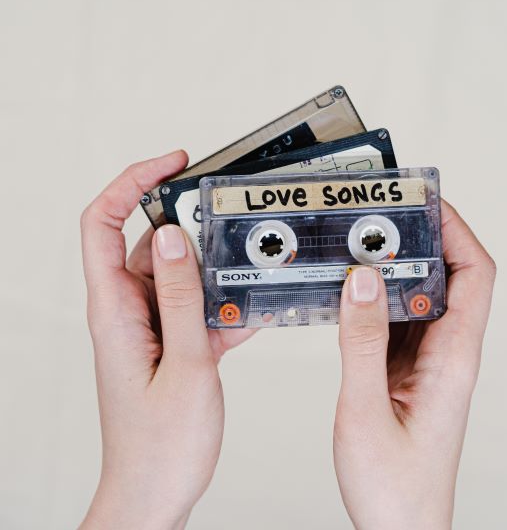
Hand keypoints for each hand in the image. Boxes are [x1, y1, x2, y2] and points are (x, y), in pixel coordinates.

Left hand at [79, 151, 254, 529]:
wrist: (155, 494)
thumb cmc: (160, 445)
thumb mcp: (184, 363)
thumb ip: (179, 296)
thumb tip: (171, 236)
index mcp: (114, 311)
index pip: (102, 222)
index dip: (132, 183)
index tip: (172, 164)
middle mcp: (128, 312)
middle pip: (148, 243)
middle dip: (189, 224)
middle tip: (228, 217)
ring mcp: (150, 327)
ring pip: (179, 275)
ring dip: (215, 272)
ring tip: (248, 274)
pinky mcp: (171, 342)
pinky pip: (196, 306)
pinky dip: (224, 304)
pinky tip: (251, 313)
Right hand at [333, 201, 495, 529]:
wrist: (400, 529)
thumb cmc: (395, 487)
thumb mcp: (366, 408)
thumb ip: (362, 341)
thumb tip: (362, 279)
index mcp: (453, 360)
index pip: (475, 276)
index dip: (457, 231)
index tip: (426, 203)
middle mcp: (446, 354)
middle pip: (448, 277)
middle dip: (420, 239)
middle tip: (382, 217)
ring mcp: (427, 362)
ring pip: (419, 297)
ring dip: (394, 268)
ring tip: (360, 246)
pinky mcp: (406, 370)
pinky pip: (395, 320)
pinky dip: (375, 298)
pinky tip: (349, 291)